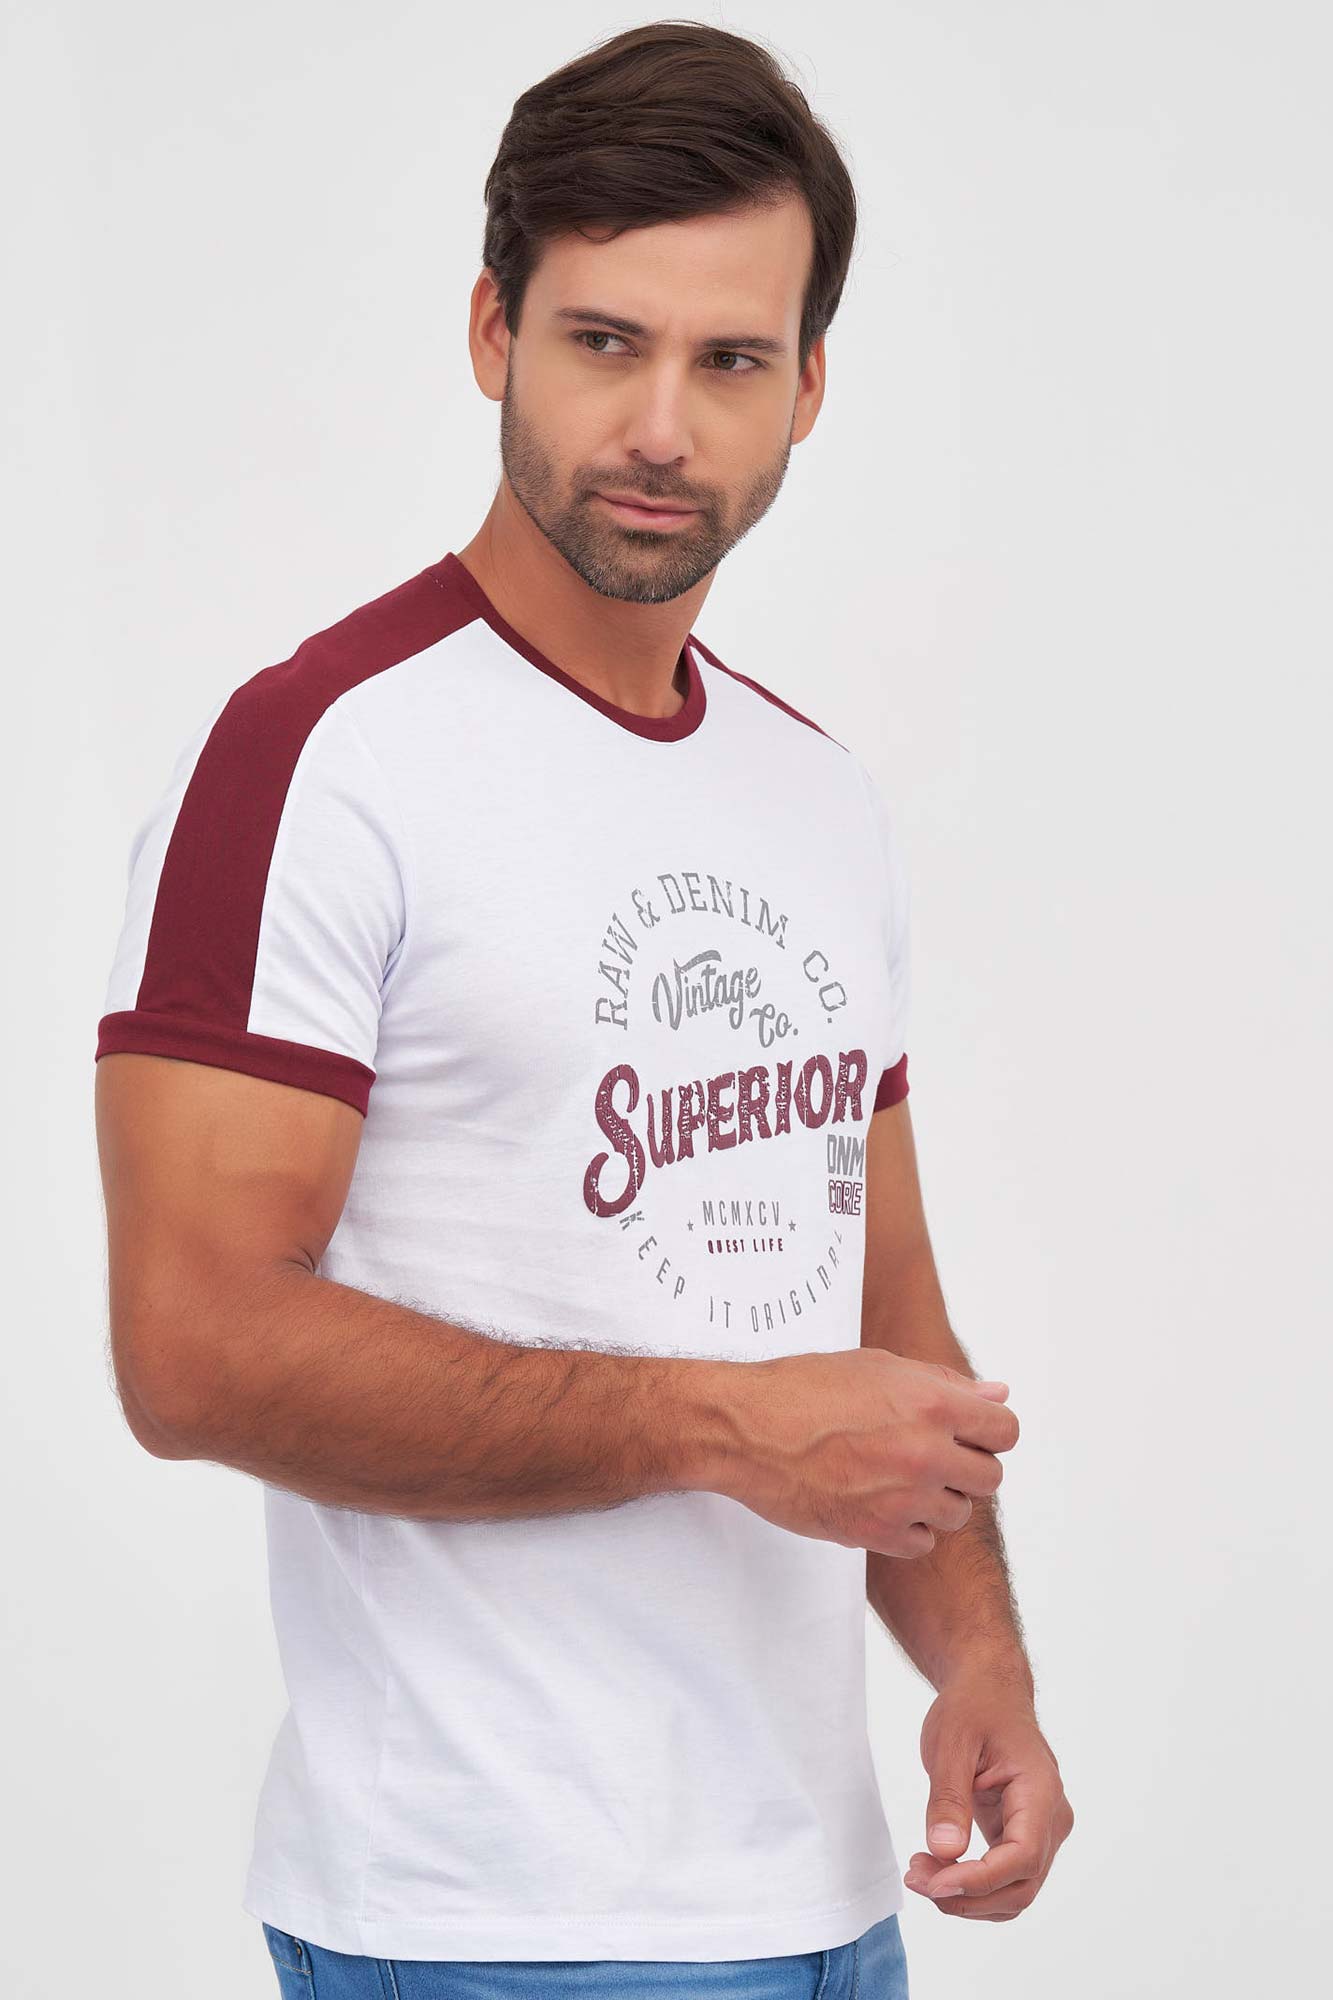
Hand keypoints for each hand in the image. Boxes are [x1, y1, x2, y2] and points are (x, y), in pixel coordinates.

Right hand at [713, 1349, 1018, 1556]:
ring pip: (959, 1514)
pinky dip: (908, 1527)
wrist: (746, 1429)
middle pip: (990, 1478)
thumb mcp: (879, 1367)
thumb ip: (946, 1383)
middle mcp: (926, 1453)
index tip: (966, 1432)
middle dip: (965, 1466)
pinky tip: (879, 1501)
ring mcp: (903, 1498)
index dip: (988, 1431)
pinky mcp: (876, 1533)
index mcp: (931, 1404)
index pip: (1006, 1431)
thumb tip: (997, 1393)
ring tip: (894, 1476)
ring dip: (937, 1498)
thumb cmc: (805, 1388)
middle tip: (926, 1454)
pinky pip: (923, 1542)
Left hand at [902, 1667, 1073, 1919]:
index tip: (933, 1881)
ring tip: (921, 1873)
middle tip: (916, 1878)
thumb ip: (948, 1798)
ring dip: (968, 1898)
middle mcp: (1051, 1818)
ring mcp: (1042, 1832)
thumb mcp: (951, 1743)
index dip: (979, 1880)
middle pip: (1021, 1886)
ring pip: (1015, 1892)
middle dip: (967, 1896)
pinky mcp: (1023, 1836)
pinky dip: (973, 1886)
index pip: (1022, 1856)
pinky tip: (938, 1869)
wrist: (989, 1691)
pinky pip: (1005, 1878)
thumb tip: (944, 1851)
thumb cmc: (974, 1707)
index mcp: (1040, 1790)